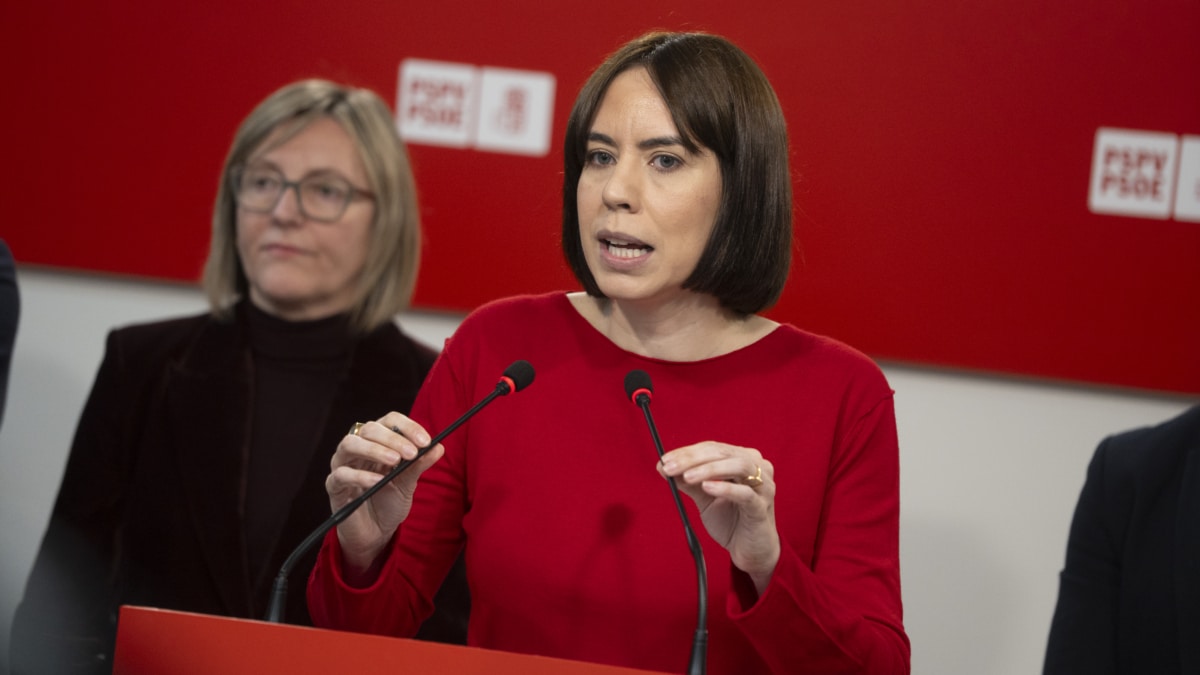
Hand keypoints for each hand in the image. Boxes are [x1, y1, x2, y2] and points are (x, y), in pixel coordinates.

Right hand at [326, 414, 443, 581]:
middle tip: (412, 453)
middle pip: (370, 428)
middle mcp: (358, 448)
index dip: (407, 427)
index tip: (425, 441)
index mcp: (378, 442)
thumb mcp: (408, 482)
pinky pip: (341, 474)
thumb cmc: (389, 502)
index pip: (389, 421)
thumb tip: (439, 447)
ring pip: (349, 444)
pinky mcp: (334, 486)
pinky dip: (360, 476)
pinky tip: (378, 481)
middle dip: (393, 439)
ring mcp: (343, 465)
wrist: (376, 532)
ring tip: (395, 461)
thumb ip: (419, 464)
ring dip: (374, 450)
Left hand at [660, 441, 778, 594]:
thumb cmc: (731, 521)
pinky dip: (725, 488)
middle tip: (670, 467)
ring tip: (687, 477)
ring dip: (709, 469)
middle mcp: (757, 467)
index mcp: (743, 459)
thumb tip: (663, 467)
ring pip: (738, 466)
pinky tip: (707, 487)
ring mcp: (763, 486)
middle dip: (693, 459)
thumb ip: (687, 482)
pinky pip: (745, 494)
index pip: (713, 448)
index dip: (687, 452)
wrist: (750, 552)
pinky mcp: (762, 507)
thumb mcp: (705, 498)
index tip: (664, 460)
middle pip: (723, 453)